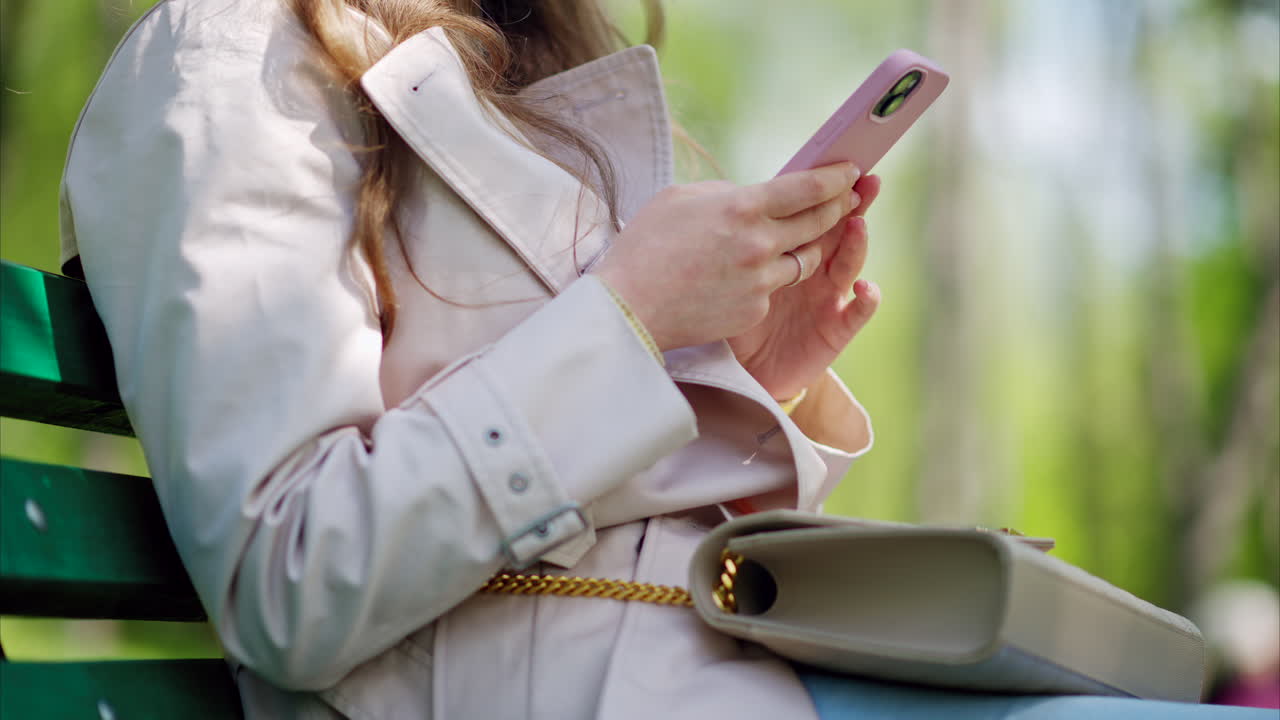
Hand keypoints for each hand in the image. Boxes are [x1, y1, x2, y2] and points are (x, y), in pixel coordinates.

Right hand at [592, 163, 859, 352]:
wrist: (628, 307)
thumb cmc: (645, 247)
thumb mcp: (679, 198)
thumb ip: (723, 194)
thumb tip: (750, 195)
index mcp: (743, 207)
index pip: (807, 188)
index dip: (835, 178)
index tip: (850, 171)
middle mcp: (760, 244)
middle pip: (818, 222)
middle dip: (839, 207)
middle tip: (849, 198)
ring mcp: (761, 281)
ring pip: (805, 260)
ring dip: (809, 246)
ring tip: (809, 236)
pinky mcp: (755, 310)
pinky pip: (775, 289)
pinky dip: (769, 279)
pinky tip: (753, 274)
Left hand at [727, 173, 882, 400]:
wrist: (738, 367)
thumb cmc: (731, 312)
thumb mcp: (728, 268)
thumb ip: (737, 235)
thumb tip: (731, 195)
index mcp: (790, 247)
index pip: (812, 210)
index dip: (825, 188)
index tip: (835, 162)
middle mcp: (816, 268)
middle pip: (840, 229)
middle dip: (854, 204)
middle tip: (865, 180)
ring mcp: (828, 297)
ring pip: (850, 264)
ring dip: (858, 244)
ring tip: (857, 225)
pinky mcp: (835, 329)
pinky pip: (857, 313)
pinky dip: (866, 299)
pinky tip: (864, 287)